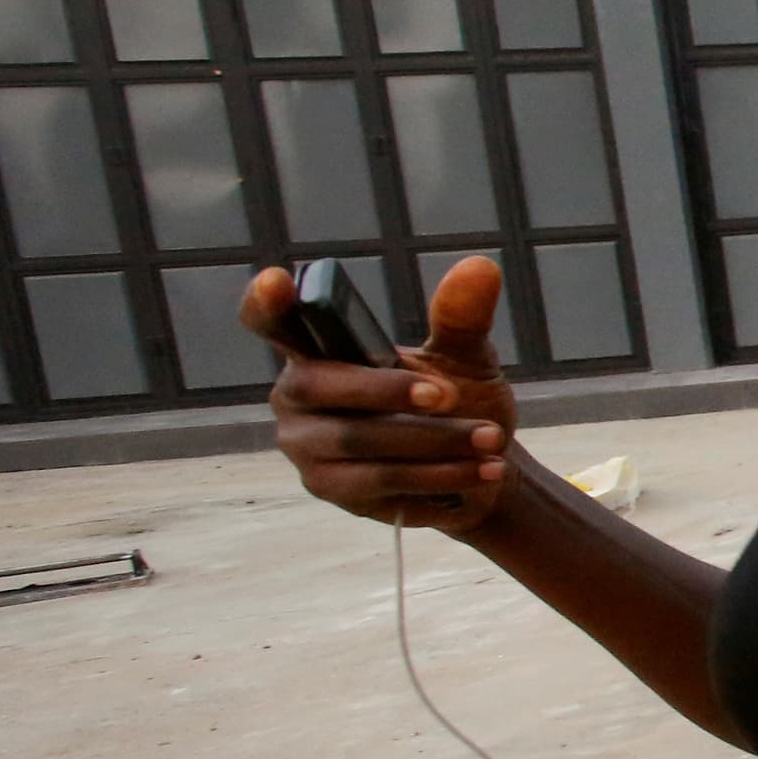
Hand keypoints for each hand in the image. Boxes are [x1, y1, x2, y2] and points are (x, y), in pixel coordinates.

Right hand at [241, 254, 519, 535]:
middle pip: (321, 386)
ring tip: (490, 440)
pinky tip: (481, 472)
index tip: (279, 280)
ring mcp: (308, 448)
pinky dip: (437, 476)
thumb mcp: (464, 357)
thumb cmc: (454, 399)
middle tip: (451, 394)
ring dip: (432, 441)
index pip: (273, 322)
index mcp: (317, 350)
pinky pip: (381, 484)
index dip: (266, 303)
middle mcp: (297, 397)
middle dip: (389, 390)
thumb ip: (461, 318)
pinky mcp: (332, 491)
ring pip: (359, 442)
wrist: (477, 468)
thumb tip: (480, 267)